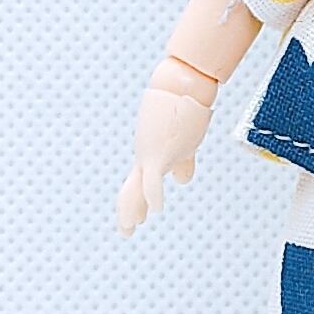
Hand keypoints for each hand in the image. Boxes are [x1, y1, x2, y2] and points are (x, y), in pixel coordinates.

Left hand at [116, 70, 214, 231]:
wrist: (184, 85)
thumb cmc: (187, 105)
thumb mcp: (185, 138)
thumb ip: (183, 160)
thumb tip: (182, 180)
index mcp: (151, 151)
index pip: (145, 179)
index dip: (144, 199)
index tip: (146, 214)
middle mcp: (146, 155)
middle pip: (133, 188)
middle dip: (130, 209)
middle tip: (126, 229)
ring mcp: (150, 155)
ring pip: (136, 189)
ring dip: (131, 210)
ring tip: (128, 227)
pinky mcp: (158, 154)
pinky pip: (153, 182)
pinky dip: (153, 197)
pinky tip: (155, 211)